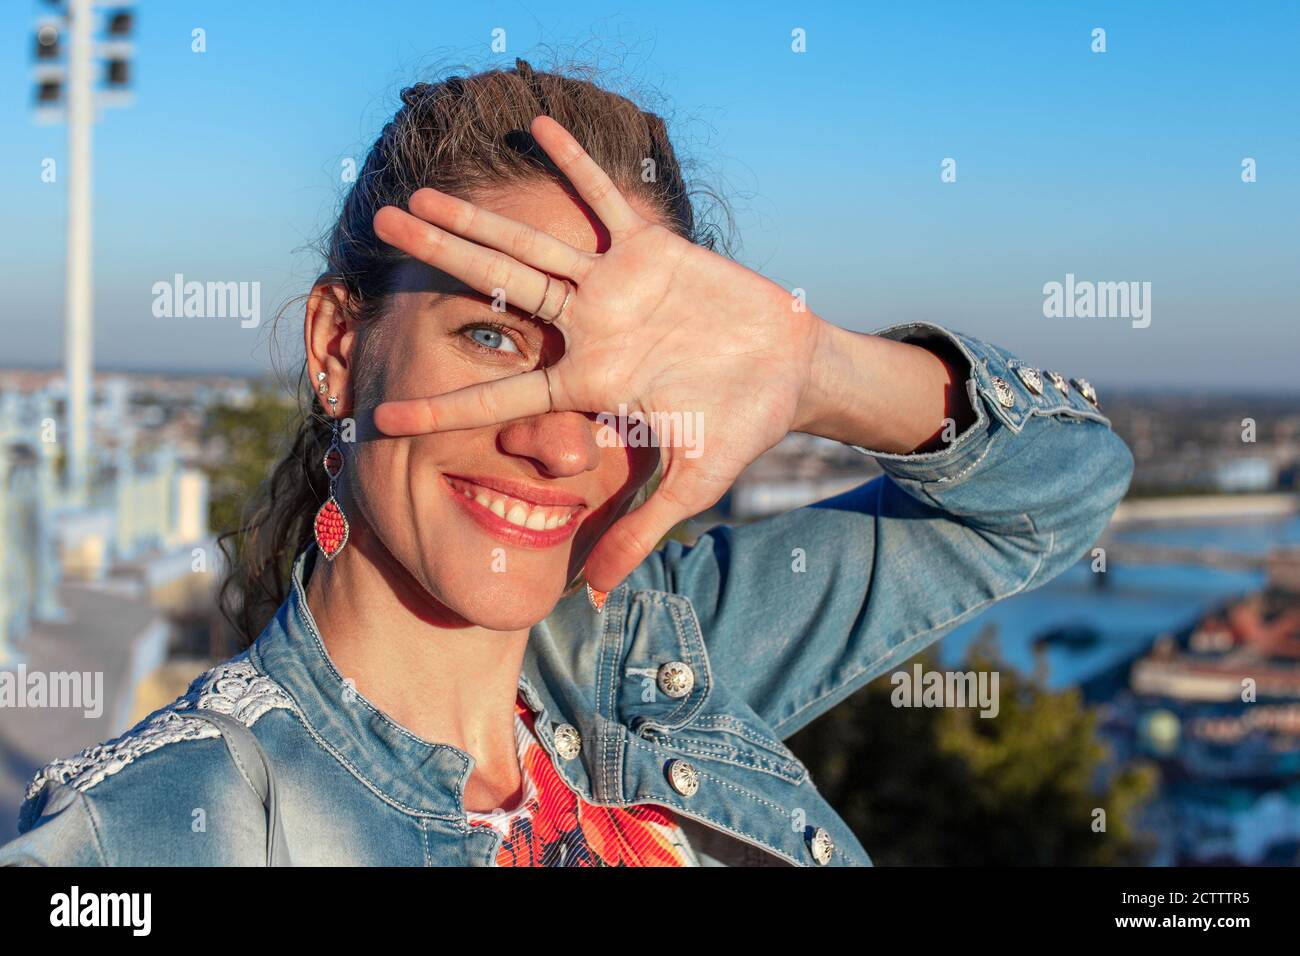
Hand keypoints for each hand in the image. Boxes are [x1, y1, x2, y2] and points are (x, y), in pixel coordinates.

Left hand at [371, 115, 823, 590]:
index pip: (502, 394)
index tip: (380, 413)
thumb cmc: (737, 427)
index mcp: (587, 384)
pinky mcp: (651, 251)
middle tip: (378, 231)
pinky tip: (537, 127)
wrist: (787, 373)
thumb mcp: (689, 484)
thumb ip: (637, 532)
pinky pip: (607, 201)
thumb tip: (591, 594)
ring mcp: (614, 288)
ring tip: (422, 189)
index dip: (443, 406)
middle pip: (498, 291)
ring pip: (535, 244)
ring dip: (481, 215)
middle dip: (439, 260)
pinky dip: (577, 166)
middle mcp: (586, 330)